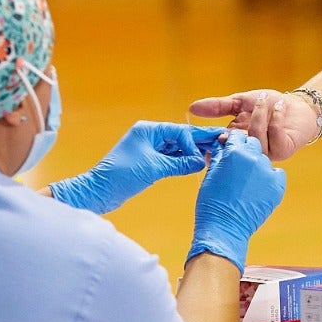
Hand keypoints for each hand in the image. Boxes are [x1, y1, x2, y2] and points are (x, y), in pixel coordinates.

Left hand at [50, 122, 222, 214]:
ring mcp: (148, 148)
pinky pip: (170, 157)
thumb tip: (201, 162)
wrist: (99, 191)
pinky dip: (182, 160)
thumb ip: (179, 164)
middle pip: (180, 137)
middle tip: (222, 139)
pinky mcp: (148, 161)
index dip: (195, 141)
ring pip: (176, 147)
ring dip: (192, 151)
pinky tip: (198, 162)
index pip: (179, 132)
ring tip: (214, 151)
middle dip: (199, 141)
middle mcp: (149, 135)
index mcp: (148, 130)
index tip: (207, 152)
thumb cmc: (121, 175)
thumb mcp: (154, 168)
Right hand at [188, 90, 318, 161]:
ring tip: (264, 100)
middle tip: (238, 117)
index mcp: (235, 143)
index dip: (211, 143)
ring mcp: (267, 153)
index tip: (206, 132)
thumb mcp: (239, 102)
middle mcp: (249, 152)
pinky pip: (275, 137)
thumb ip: (217, 106)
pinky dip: (275, 119)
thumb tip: (191, 107)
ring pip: (255, 141)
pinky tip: (279, 107)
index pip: (218, 150)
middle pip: (235, 150)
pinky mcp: (284, 150)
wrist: (297, 106)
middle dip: (234, 133)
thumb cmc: (268, 105)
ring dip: (259, 117)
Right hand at [188, 130, 286, 271]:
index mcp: (235, 152)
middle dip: (245, 151)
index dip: (232, 142)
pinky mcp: (277, 187)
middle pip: (253, 144)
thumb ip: (219, 155)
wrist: (224, 227)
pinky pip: (277, 174)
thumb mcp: (211, 173)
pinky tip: (259, 187)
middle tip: (238, 166)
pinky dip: (270, 177)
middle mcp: (254, 158)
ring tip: (246, 182)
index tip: (230, 148)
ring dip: (256, 166)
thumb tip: (222, 144)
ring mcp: (268, 172)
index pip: (237, 136)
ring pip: (264, 160)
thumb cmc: (212, 202)